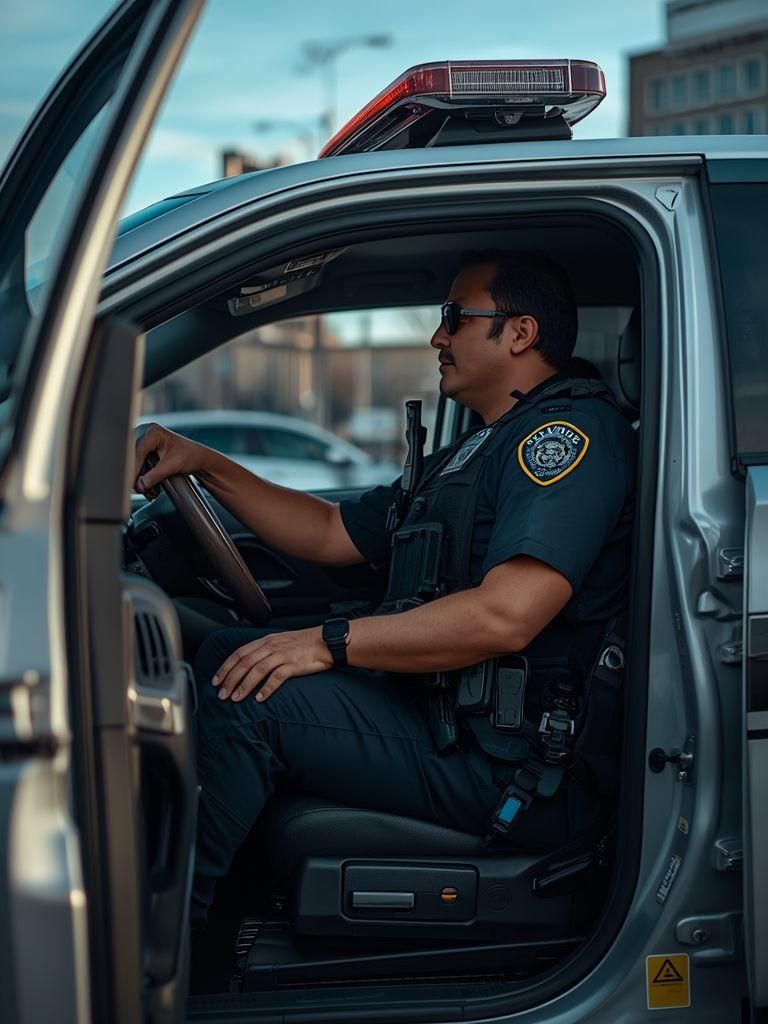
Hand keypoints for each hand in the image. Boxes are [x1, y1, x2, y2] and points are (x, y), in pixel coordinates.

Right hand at [133, 423, 210, 497]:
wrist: (198, 458)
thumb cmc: (191, 455)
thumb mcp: (173, 465)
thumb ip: (155, 475)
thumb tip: (140, 484)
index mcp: (153, 432)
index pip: (137, 451)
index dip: (134, 468)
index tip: (133, 483)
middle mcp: (146, 434)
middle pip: (132, 458)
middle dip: (136, 476)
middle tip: (140, 490)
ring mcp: (144, 442)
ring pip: (134, 464)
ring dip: (140, 479)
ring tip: (149, 491)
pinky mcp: (145, 451)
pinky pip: (138, 466)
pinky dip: (143, 477)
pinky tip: (149, 486)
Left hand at [212, 627, 333, 702]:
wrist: (326, 641)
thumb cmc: (304, 644)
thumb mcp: (280, 642)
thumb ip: (265, 650)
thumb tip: (249, 663)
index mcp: (266, 641)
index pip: (239, 653)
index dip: (225, 667)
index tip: (216, 680)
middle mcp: (271, 646)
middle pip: (244, 662)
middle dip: (230, 679)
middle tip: (221, 694)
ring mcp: (282, 655)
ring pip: (257, 670)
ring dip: (244, 685)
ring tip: (235, 698)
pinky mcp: (293, 664)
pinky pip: (276, 677)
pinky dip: (266, 688)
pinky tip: (259, 698)